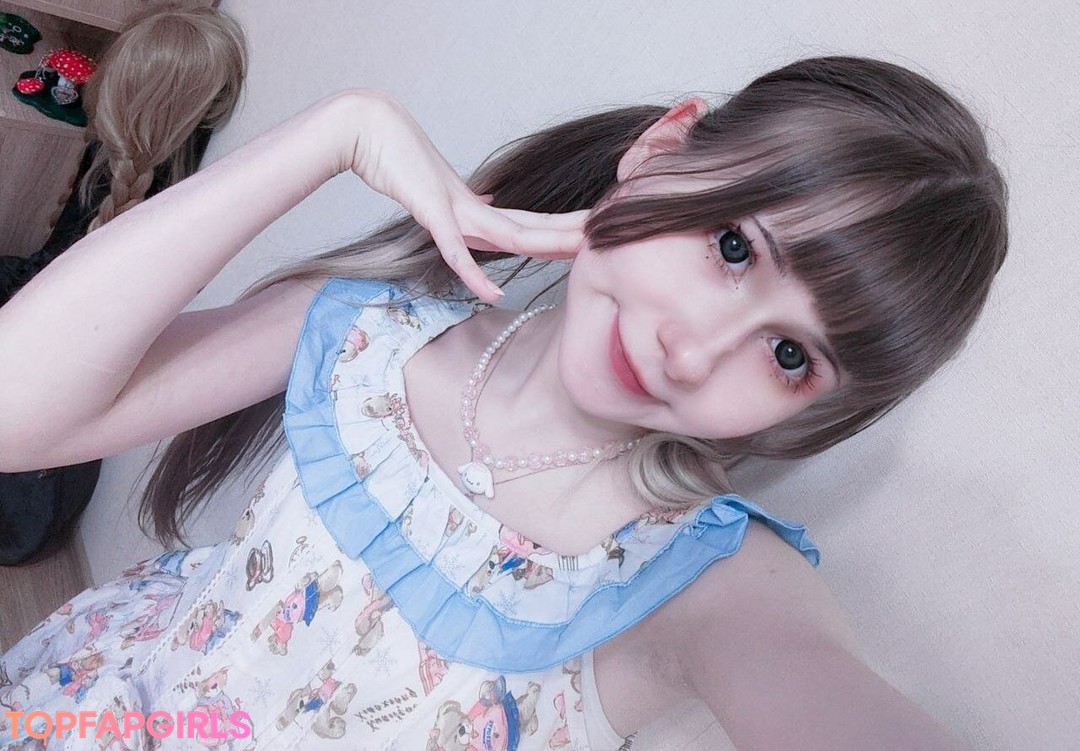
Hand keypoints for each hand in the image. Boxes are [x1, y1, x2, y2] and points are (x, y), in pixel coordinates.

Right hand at [345, 91, 585, 301]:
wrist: (368, 130)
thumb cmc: (398, 159)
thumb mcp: (437, 190)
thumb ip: (463, 206)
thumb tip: (487, 205)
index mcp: (477, 210)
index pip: (531, 225)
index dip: (564, 233)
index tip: (594, 238)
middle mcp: (474, 210)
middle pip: (534, 228)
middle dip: (571, 236)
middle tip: (612, 238)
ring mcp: (456, 211)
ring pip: (512, 233)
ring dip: (547, 244)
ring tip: (582, 250)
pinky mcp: (432, 213)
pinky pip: (456, 251)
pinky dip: (474, 274)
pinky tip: (494, 292)